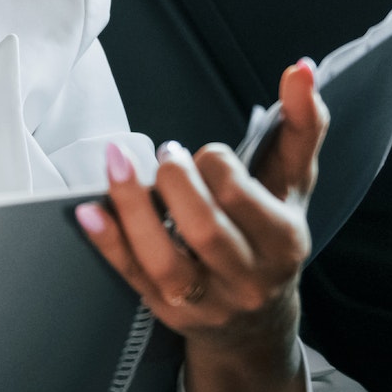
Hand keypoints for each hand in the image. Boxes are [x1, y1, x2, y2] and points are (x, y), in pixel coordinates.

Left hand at [74, 59, 328, 391]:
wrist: (256, 323)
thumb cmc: (271, 236)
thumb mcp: (294, 183)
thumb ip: (302, 124)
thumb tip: (301, 68)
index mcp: (283, 242)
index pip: (243, 200)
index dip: (216, 167)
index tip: (206, 154)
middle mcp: (247, 278)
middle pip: (206, 232)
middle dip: (177, 185)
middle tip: (167, 155)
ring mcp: (204, 301)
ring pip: (165, 262)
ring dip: (134, 210)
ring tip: (116, 165)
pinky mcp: (166, 310)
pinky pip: (132, 276)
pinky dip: (109, 242)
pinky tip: (89, 211)